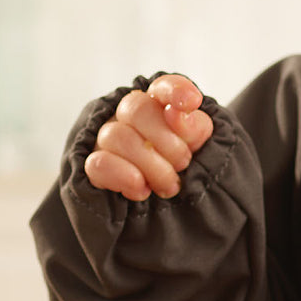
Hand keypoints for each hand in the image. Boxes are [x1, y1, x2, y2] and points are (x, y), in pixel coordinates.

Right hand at [85, 74, 213, 200]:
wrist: (177, 214)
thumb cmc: (191, 172)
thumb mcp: (205, 149)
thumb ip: (197, 128)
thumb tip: (179, 113)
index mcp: (161, 106)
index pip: (163, 86)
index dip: (175, 90)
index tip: (192, 103)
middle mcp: (129, 117)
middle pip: (134, 108)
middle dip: (166, 141)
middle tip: (183, 164)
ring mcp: (108, 140)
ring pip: (116, 136)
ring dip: (150, 165)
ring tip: (169, 185)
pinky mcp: (95, 168)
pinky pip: (98, 164)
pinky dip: (124, 176)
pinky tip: (142, 189)